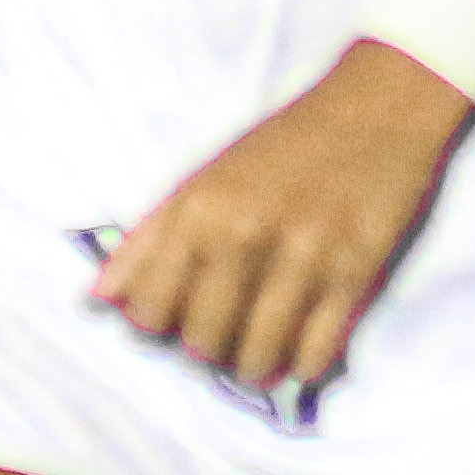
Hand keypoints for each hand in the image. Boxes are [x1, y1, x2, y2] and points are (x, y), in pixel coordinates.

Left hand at [93, 44, 472, 395]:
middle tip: (222, 333)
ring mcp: (302, 259)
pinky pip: (313, 356)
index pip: (147, 310)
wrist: (376, 109)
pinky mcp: (355, 276)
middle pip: (198, 343)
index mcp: (198, 210)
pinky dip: (301, 363)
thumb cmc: (283, 143)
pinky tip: (300, 345)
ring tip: (259, 350)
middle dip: (206, 347)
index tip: (175, 316)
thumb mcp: (203, 177)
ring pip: (254, 359)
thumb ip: (149, 239)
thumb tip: (98, 301)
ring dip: (253, 364)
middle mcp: (243, 237)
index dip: (155, 324)